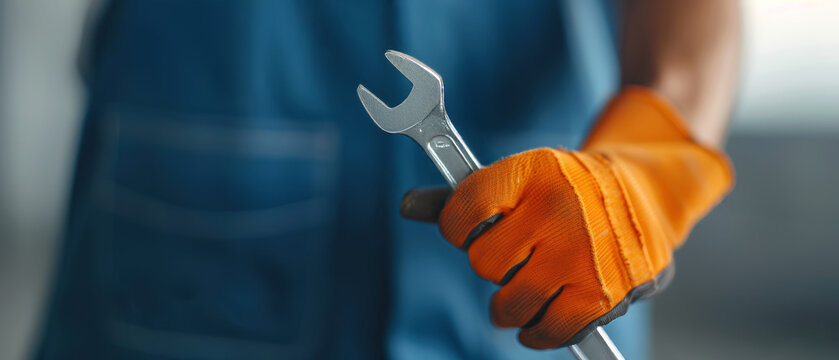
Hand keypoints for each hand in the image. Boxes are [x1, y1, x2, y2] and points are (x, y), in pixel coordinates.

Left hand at [401, 87, 732, 348]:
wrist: (645, 194)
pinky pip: (547, 331)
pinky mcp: (602, 295)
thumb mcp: (519, 176)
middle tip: (514, 256)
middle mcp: (558, 210)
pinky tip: (536, 319)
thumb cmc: (565, 189)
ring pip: (508, 303)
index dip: (456, 228)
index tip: (469, 230)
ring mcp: (581, 255)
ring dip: (507, 304)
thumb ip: (461, 197)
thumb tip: (407, 207)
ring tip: (523, 289)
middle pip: (483, 262)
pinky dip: (535, 332)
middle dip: (492, 264)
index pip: (461, 212)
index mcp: (532, 172)